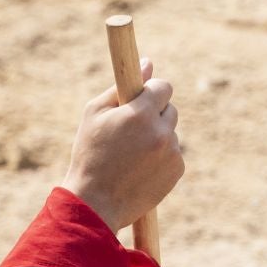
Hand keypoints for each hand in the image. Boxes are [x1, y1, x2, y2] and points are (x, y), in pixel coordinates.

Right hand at [61, 59, 182, 232]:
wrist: (96, 202)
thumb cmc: (89, 154)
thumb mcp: (94, 115)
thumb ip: (120, 88)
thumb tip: (148, 64)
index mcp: (140, 114)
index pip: (163, 87)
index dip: (150, 92)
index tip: (138, 100)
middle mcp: (161, 131)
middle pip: (170, 108)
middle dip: (153, 114)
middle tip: (129, 130)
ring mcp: (172, 152)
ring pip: (171, 132)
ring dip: (156, 136)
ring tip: (130, 155)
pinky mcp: (177, 170)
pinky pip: (173, 153)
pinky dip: (160, 156)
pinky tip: (138, 168)